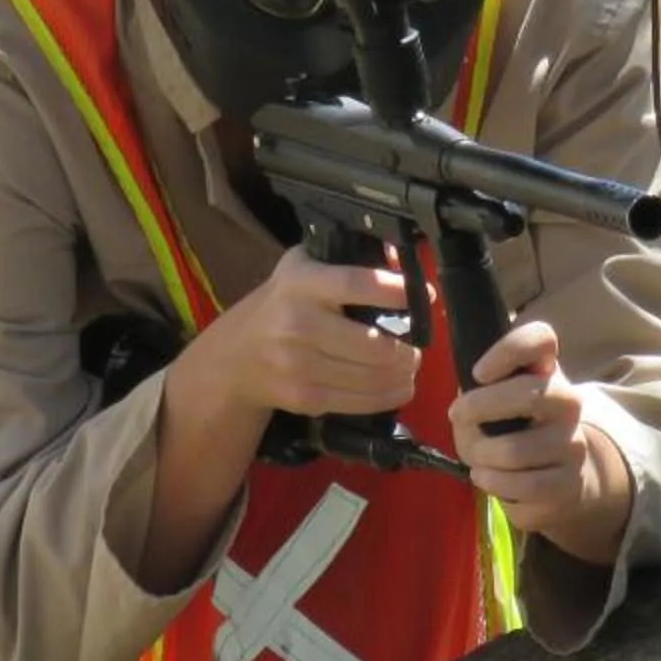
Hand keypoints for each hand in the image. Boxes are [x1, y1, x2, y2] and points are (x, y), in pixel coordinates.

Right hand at [192, 243, 423, 420]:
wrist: (236, 356)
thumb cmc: (282, 303)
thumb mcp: (304, 268)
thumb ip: (347, 260)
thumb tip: (400, 257)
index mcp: (303, 284)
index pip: (356, 284)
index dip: (396, 291)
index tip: (424, 296)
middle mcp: (298, 324)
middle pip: (374, 345)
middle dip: (407, 349)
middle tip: (417, 346)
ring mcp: (300, 365)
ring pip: (373, 377)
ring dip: (403, 374)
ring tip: (409, 366)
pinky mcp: (305, 398)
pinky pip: (360, 402)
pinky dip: (388, 396)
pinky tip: (397, 386)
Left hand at [450, 319, 632, 562]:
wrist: (555, 477)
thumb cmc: (512, 429)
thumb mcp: (495, 402)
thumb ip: (478, 394)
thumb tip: (463, 410)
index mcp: (546, 370)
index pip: (542, 339)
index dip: (509, 349)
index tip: (478, 372)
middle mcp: (568, 402)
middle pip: (528, 394)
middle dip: (479, 407)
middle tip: (456, 415)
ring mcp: (573, 444)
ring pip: (514, 450)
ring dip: (480, 455)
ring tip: (475, 455)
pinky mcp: (569, 483)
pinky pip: (521, 485)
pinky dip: (492, 482)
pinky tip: (485, 476)